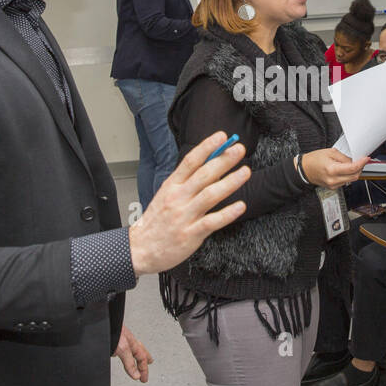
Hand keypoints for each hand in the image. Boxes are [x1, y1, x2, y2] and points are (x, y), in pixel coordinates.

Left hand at [114, 324, 153, 382]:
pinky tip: (120, 354)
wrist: (100, 323)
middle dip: (143, 362)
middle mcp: (127, 340)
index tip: (142, 379)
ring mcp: (120, 340)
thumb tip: (136, 375)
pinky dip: (125, 354)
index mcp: (132, 342)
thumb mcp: (123, 348)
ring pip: (131, 350)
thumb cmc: (112, 330)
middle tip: (146, 368)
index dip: (143, 369)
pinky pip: (122, 350)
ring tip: (137, 361)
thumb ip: (129, 362)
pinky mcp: (113, 340)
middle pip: (139, 352)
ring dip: (135, 357)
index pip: (141, 358)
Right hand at [129, 132, 250, 276]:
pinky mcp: (190, 234)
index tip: (222, 136)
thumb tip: (212, 166)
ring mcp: (184, 216)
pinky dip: (227, 213)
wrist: (141, 249)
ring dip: (230, 182)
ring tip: (245, 172)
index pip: (190, 161)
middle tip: (239, 149)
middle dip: (223, 160)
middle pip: (203, 175)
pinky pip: (212, 222)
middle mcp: (178, 198)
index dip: (207, 147)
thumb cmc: (157, 222)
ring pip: (210, 195)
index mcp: (171, 186)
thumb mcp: (167, 195)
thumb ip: (187, 181)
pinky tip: (240, 206)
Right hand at [301, 148, 368, 188]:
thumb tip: (354, 161)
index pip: (352, 168)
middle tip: (361, 161)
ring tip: (350, 164)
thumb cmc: (314, 160)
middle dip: (360, 168)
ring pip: (351, 180)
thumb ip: (344, 157)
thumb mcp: (330, 152)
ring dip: (354, 172)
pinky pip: (345, 182)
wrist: (304, 169)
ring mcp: (333, 185)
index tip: (366, 159)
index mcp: (332, 169)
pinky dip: (348, 176)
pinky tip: (344, 170)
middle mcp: (333, 180)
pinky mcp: (333, 187)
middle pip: (354, 176)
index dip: (362, 163)